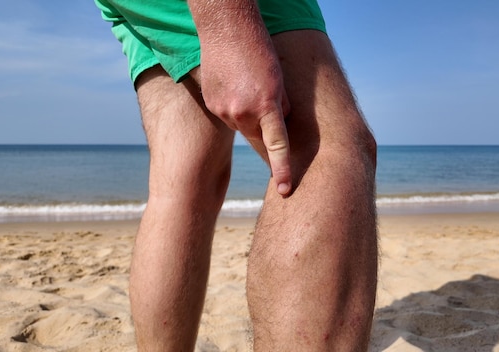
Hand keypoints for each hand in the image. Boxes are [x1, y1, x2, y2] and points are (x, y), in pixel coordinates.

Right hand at [189, 2, 291, 195]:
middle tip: (264, 104)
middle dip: (264, 128)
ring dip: (248, 114)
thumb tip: (278, 128)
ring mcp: (225, 110)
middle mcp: (244, 113)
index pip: (277, 146)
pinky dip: (233, 106)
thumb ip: (280, 107)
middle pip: (258, 136)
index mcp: (266, 107)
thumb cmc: (260, 50)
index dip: (282, 170)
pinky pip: (227, 115)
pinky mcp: (213, 104)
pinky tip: (233, 85)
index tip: (285, 190)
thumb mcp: (280, 79)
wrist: (227, 29)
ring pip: (242, 125)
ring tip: (246, 86)